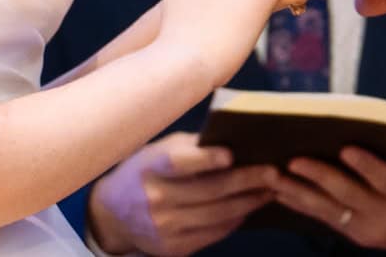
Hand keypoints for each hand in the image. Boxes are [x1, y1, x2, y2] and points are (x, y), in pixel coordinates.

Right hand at [88, 133, 278, 255]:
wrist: (112, 214)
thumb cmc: (145, 171)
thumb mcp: (159, 150)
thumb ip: (192, 147)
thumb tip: (237, 140)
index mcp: (151, 167)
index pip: (179, 163)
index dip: (205, 159)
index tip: (231, 154)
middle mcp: (156, 199)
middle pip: (210, 191)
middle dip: (247, 181)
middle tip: (274, 172)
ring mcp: (164, 227)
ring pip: (217, 215)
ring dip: (248, 203)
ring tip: (270, 190)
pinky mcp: (173, 248)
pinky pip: (213, 234)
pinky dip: (234, 221)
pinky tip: (249, 209)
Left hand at [270, 145, 385, 256]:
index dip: (368, 166)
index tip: (348, 148)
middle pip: (350, 195)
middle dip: (320, 177)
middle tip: (294, 160)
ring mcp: (369, 228)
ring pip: (330, 210)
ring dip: (301, 194)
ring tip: (274, 178)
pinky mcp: (358, 234)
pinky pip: (327, 219)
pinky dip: (303, 206)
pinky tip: (281, 192)